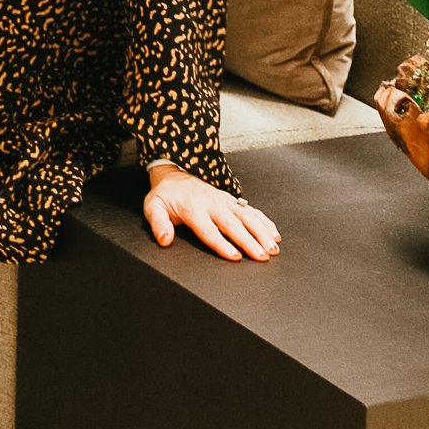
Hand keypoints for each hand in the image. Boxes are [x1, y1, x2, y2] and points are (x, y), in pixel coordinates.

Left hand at [142, 164, 279, 261]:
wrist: (173, 172)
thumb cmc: (165, 195)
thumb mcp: (153, 207)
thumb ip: (158, 224)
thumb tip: (164, 240)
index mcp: (193, 208)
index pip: (209, 230)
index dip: (222, 244)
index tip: (235, 256)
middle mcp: (212, 203)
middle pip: (233, 224)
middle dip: (250, 240)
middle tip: (263, 255)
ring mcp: (224, 200)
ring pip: (247, 216)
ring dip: (262, 231)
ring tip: (273, 247)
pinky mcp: (231, 199)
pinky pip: (251, 209)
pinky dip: (264, 221)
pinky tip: (275, 233)